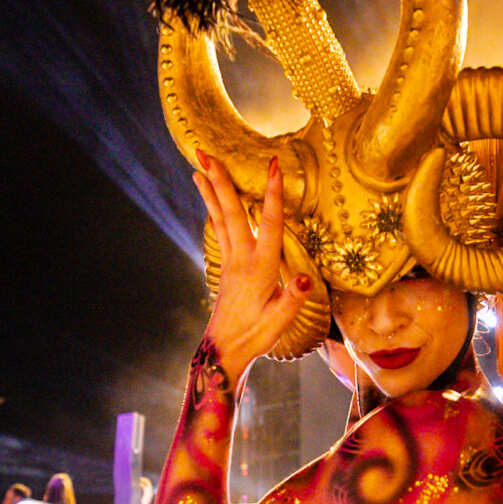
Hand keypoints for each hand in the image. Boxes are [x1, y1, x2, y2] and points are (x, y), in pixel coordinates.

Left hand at [193, 151, 311, 380]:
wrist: (224, 351)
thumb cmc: (255, 336)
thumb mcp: (279, 322)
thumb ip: (292, 299)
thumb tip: (304, 278)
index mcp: (259, 267)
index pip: (269, 224)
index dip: (273, 194)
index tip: (274, 165)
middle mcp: (241, 258)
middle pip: (230, 212)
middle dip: (220, 180)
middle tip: (204, 152)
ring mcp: (231, 261)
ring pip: (219, 218)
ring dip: (210, 190)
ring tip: (198, 166)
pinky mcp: (226, 267)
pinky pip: (219, 229)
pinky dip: (213, 209)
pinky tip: (209, 199)